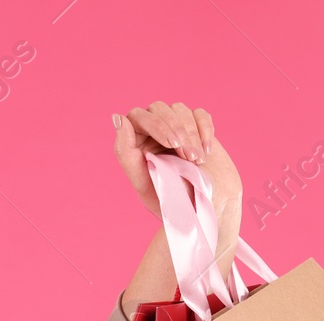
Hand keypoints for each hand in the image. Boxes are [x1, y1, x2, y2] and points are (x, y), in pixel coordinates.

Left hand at [113, 102, 243, 275]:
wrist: (205, 209)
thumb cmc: (171, 199)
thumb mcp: (142, 181)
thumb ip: (125, 152)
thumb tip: (117, 117)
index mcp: (135, 142)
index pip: (137, 116)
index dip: (156, 125)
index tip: (172, 144)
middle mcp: (153, 131)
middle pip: (159, 108)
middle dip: (176, 129)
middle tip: (188, 156)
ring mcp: (176, 127)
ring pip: (180, 110)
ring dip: (191, 133)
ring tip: (196, 160)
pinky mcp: (198, 127)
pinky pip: (199, 115)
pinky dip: (204, 130)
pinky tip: (206, 152)